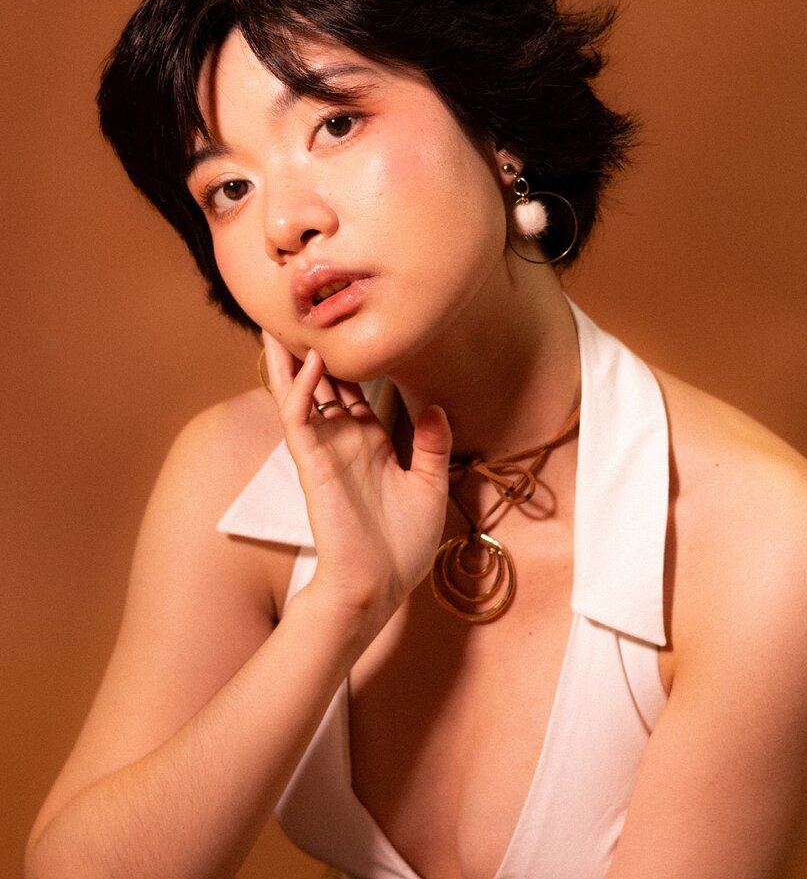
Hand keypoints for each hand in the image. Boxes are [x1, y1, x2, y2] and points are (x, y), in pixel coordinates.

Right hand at [262, 332, 451, 625]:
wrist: (381, 586)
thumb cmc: (403, 545)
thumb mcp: (430, 487)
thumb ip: (432, 445)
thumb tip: (435, 406)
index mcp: (370, 443)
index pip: (354, 390)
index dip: (349, 359)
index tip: (348, 324)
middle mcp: (344, 441)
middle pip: (322, 384)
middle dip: (313, 349)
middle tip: (306, 309)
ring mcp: (325, 450)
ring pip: (301, 394)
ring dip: (292, 360)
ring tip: (283, 320)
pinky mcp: (312, 465)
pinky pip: (300, 419)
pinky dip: (302, 390)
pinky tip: (311, 362)